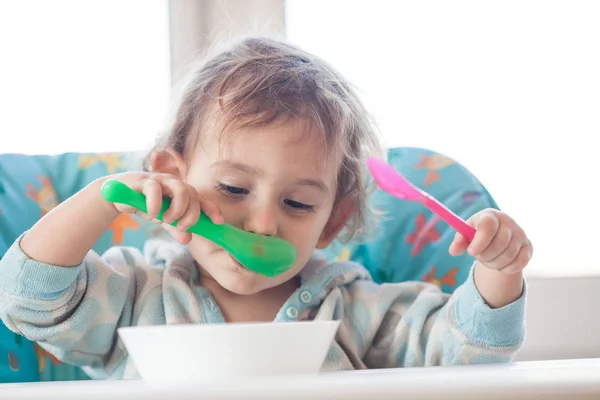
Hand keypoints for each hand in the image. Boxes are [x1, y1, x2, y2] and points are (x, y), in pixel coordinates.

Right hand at [105, 172, 223, 244]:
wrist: (119, 197)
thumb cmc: (147, 205)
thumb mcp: (163, 220)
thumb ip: (176, 228)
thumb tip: (188, 240)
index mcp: (183, 193)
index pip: (202, 199)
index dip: (212, 209)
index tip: (218, 222)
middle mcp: (175, 184)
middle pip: (193, 194)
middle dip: (191, 214)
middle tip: (181, 226)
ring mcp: (161, 180)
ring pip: (180, 188)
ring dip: (178, 208)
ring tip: (167, 219)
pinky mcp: (143, 180)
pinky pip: (154, 189)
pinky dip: (155, 204)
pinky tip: (152, 214)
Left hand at [449, 208, 532, 274]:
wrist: (496, 237)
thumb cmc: (477, 234)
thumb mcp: (466, 235)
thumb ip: (459, 241)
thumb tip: (453, 251)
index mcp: (490, 216)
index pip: (488, 226)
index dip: (480, 241)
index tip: (471, 253)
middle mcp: (508, 222)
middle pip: (499, 243)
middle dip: (485, 256)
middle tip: (478, 257)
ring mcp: (520, 234)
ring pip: (508, 256)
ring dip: (494, 263)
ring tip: (488, 259)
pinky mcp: (528, 247)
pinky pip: (519, 263)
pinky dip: (506, 269)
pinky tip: (499, 265)